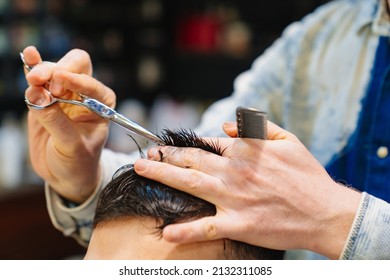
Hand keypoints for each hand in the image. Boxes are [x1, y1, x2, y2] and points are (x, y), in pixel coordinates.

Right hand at [23, 46, 114, 202]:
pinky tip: (29, 55)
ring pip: (52, 71)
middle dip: (57, 70)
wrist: (66, 173)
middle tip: (42, 82)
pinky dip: (33, 65)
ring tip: (33, 84)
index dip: (76, 79)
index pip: (91, 82)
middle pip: (74, 66)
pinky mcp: (43, 97)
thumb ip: (57, 122)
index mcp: (102, 103)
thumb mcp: (72, 146)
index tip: (60, 82)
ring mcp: (62, 93)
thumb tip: (37, 96)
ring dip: (41, 73)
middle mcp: (84, 94)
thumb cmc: (78, 161)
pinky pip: (38, 79)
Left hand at [134, 121, 361, 258]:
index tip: (167, 144)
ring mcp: (233, 198)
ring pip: (190, 183)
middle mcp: (233, 171)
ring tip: (141, 170)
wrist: (325, 212)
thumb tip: (226, 124)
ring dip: (162, 175)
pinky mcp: (238, 223)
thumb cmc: (307, 175)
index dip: (184, 143)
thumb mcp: (287, 140)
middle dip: (164, 155)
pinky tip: (168, 233)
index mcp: (244, 151)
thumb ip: (256, 127)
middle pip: (190, 159)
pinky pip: (207, 227)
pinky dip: (187, 231)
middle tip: (145, 154)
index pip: (206, 143)